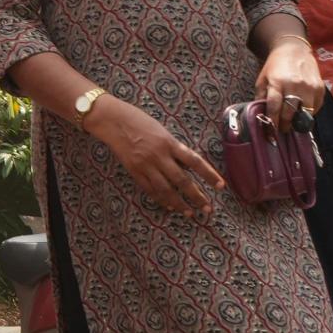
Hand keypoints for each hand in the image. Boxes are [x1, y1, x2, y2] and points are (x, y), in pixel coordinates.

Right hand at [87, 97, 223, 220]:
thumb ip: (173, 147)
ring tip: (190, 213)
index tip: (221, 186)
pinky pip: (149, 189)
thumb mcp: (160, 130)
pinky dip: (160, 199)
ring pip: (166, 189)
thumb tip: (186, 164)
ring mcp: (145, 164)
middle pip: (182, 180)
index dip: (209, 174)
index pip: (194, 161)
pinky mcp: (133, 170)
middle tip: (207, 209)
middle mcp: (159, 155)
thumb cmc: (137, 119)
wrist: (111, 120)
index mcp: (169, 142)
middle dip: (196, 196)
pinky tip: (168, 205)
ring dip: (179, 203)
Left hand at [256, 35, 324, 133]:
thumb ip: (261, 96)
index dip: (272, 122)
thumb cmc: (275, 65)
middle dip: (285, 125)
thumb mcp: (263, 78)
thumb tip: (261, 115)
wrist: (294, 49)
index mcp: (277, 82)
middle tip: (281, 130)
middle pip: (290, 113)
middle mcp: (294, 85)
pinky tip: (302, 111)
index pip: (274, 107)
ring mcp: (309, 87)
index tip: (270, 133)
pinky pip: (315, 108)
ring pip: (305, 113)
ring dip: (298, 121)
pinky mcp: (320, 88)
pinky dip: (309, 113)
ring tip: (292, 123)